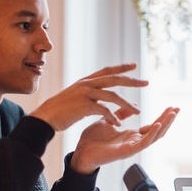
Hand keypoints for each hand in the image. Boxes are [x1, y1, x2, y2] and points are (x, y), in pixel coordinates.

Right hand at [29, 64, 145, 130]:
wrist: (45, 117)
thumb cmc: (60, 110)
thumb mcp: (75, 97)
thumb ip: (87, 93)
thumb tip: (98, 94)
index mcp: (86, 81)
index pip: (108, 71)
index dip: (122, 68)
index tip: (135, 66)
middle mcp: (87, 84)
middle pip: (115, 79)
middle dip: (132, 81)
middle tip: (146, 82)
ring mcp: (85, 93)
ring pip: (112, 96)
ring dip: (127, 104)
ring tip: (138, 111)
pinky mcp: (83, 105)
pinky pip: (103, 110)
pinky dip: (113, 117)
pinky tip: (119, 124)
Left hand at [70, 107, 179, 173]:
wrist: (80, 153)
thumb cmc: (93, 140)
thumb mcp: (109, 121)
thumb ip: (121, 114)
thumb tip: (133, 105)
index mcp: (131, 136)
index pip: (152, 126)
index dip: (163, 117)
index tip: (172, 107)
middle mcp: (134, 142)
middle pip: (157, 131)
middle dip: (168, 120)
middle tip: (177, 109)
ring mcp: (132, 147)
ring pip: (154, 137)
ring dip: (164, 125)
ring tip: (172, 114)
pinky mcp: (126, 151)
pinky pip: (142, 143)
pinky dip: (151, 134)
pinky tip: (157, 125)